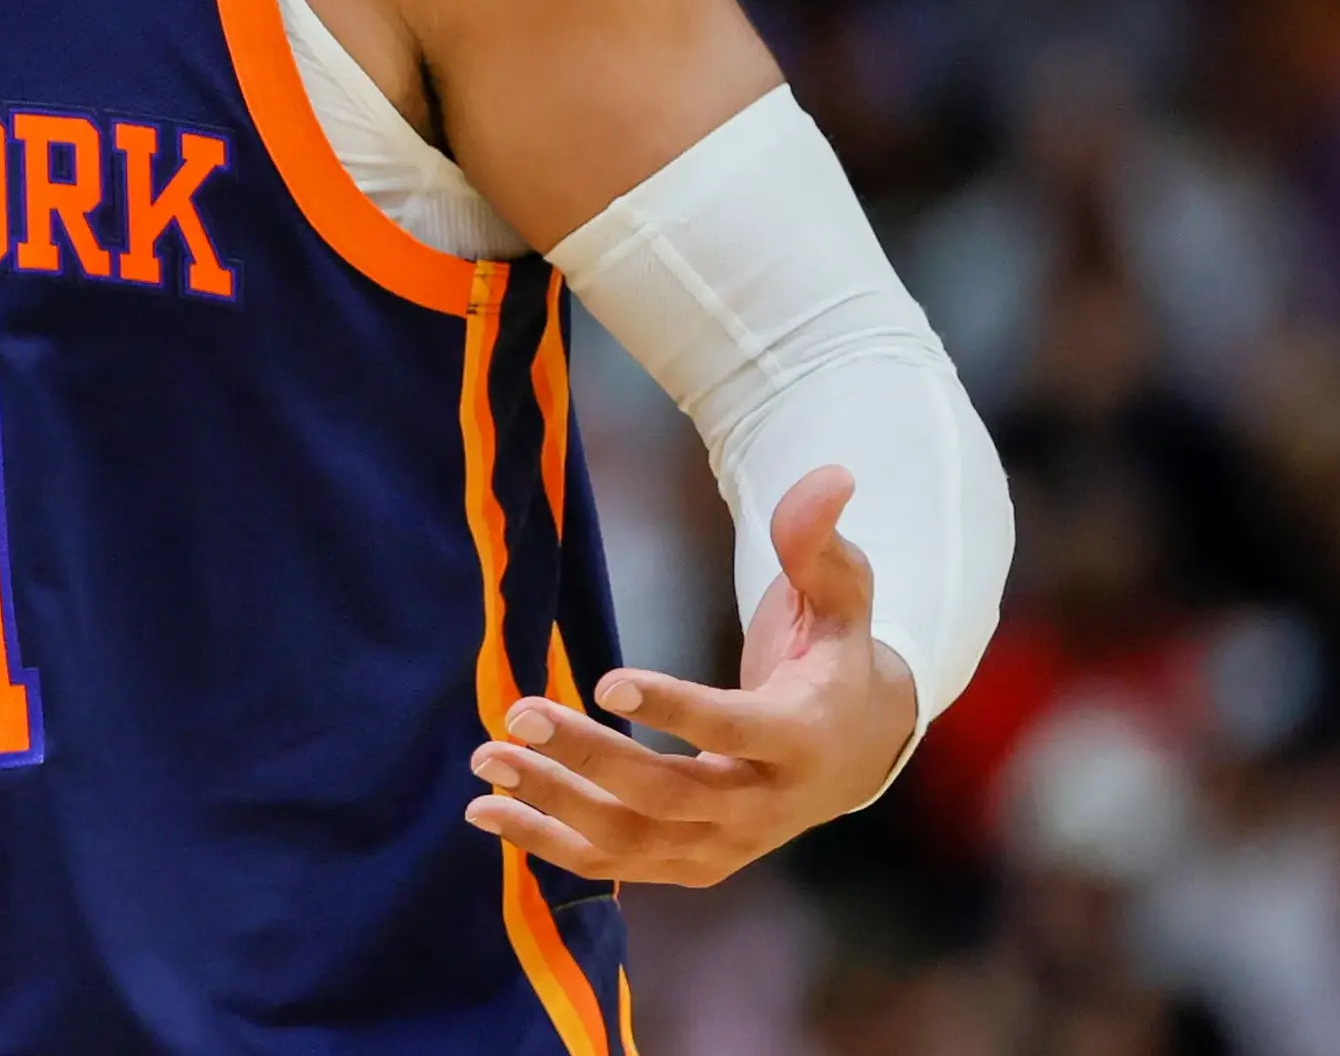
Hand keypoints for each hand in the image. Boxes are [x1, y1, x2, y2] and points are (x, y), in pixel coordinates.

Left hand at [461, 466, 918, 886]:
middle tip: (517, 711)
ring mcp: (725, 846)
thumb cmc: (831, 658)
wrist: (854, 752)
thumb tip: (830, 476)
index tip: (606, 680)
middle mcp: (766, 807)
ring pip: (633, 839)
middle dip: (589, 756)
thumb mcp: (839, 599)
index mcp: (803, 739)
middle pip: (669, 793)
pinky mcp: (690, 864)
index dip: (675, 709)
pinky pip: (614, 864)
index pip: (736, 731)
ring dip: (553, 804)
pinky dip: (547, 845)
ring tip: (486, 758)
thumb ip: (819, 544)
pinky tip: (484, 812)